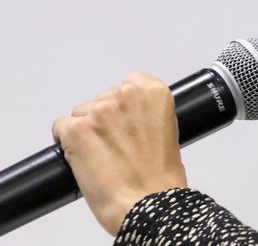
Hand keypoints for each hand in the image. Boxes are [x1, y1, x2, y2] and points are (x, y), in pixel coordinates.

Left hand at [52, 73, 186, 235]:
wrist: (147, 203)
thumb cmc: (161, 176)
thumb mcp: (168, 131)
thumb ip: (148, 114)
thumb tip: (129, 117)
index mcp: (154, 93)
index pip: (129, 83)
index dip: (125, 106)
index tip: (128, 121)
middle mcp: (126, 95)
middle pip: (103, 98)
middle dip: (105, 119)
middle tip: (116, 146)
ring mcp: (99, 111)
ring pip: (80, 112)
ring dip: (86, 131)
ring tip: (101, 156)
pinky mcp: (76, 130)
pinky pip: (60, 127)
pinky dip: (66, 141)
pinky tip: (81, 157)